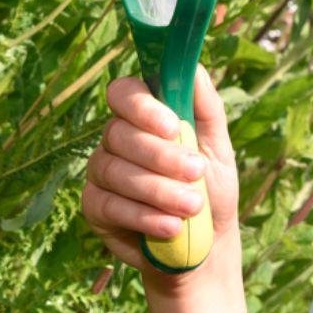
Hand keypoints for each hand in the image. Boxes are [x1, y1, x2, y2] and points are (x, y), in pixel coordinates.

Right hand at [81, 64, 240, 277]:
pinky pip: (110, 205)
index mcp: (143, 117)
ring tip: (193, 205)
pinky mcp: (95, 208)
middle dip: (161, 155)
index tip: (171, 125)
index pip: (123, 92)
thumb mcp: (218, 148)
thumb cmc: (212, 188)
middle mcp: (115, 140)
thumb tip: (195, 68)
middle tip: (197, 172)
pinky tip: (171, 226)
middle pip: (120, 133)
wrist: (206, 244)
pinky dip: (144, 216)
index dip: (141, 106)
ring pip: (116, 171)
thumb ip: (206, 108)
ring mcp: (101, 173)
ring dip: (158, 189)